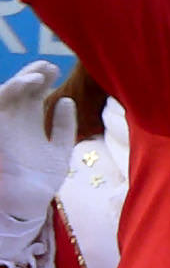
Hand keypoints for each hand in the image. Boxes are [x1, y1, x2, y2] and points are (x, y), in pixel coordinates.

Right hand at [0, 63, 71, 227]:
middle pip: (21, 89)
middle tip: (48, 67)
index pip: (33, 93)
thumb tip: (66, 100)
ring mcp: (5, 125)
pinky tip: (23, 86)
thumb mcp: (60, 149)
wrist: (28, 201)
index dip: (43, 79)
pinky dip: (7, 92)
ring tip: (38, 76)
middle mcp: (15, 121)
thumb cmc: (43, 179)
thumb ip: (64, 127)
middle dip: (32, 74)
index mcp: (31, 122)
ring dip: (20, 81)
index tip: (56, 70)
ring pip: (6, 94)